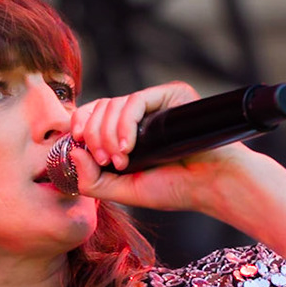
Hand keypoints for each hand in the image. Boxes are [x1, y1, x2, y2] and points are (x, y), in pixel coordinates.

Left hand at [65, 81, 255, 212]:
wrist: (212, 185)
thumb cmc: (174, 189)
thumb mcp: (124, 191)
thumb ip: (92, 181)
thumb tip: (73, 152)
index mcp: (126, 130)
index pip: (92, 114)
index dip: (80, 125)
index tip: (81, 146)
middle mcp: (139, 113)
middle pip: (99, 108)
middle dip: (95, 136)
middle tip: (108, 161)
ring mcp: (155, 102)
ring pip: (113, 104)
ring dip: (109, 134)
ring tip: (123, 160)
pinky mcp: (170, 95)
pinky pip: (135, 101)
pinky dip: (125, 125)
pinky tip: (130, 146)